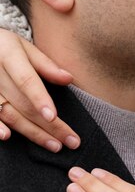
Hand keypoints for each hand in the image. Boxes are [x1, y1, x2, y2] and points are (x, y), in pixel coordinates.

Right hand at [0, 29, 79, 150]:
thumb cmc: (4, 47)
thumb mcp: (24, 47)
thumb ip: (45, 64)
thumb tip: (68, 78)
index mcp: (8, 54)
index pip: (26, 80)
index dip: (39, 99)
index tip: (54, 116)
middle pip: (22, 103)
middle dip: (48, 125)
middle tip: (70, 141)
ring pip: (8, 114)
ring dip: (31, 132)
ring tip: (54, 145)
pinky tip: (7, 137)